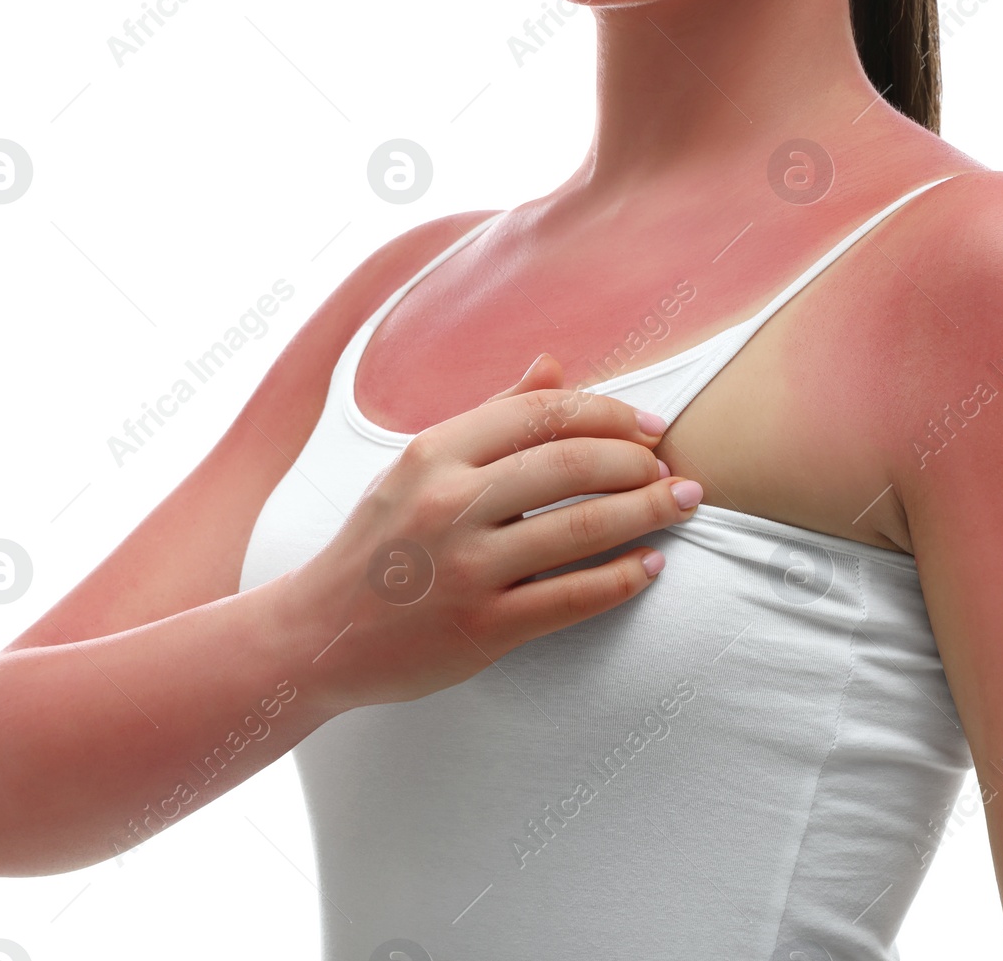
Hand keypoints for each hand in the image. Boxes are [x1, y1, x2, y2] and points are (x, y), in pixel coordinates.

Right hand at [292, 353, 701, 708]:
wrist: (317, 636)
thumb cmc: (380, 543)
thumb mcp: (418, 468)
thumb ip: (490, 416)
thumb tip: (555, 366)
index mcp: (433, 453)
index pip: (539, 414)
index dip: (607, 414)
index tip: (649, 426)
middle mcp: (447, 504)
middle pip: (568, 463)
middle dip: (637, 461)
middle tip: (675, 468)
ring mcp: (465, 568)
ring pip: (580, 528)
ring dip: (648, 512)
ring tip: (684, 504)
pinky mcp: (481, 628)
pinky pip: (572, 598)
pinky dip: (622, 578)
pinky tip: (652, 565)